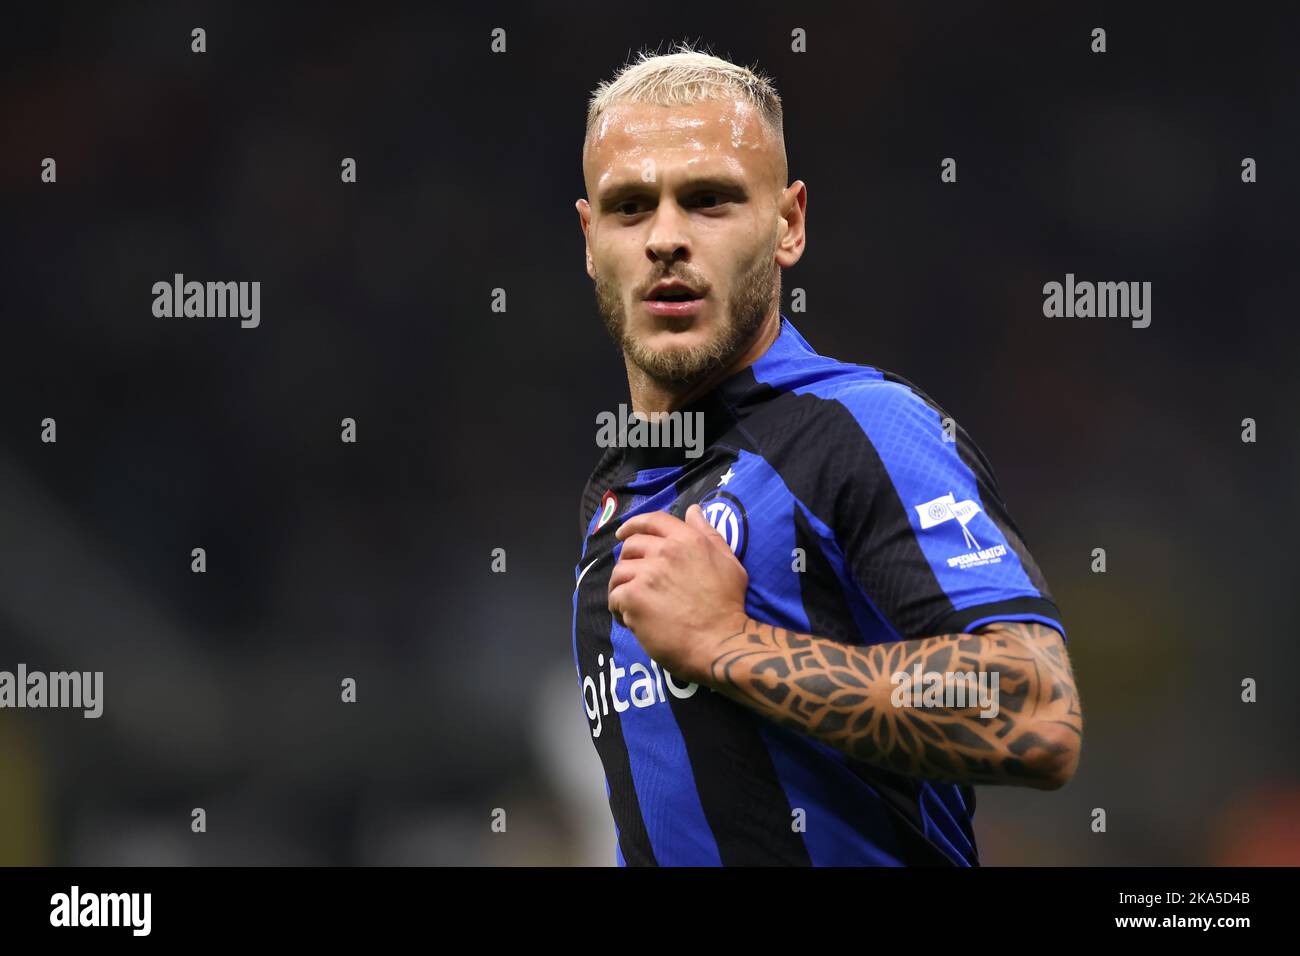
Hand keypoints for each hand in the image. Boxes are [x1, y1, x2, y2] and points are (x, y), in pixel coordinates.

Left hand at [608, 504, 749, 686]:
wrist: (721, 641)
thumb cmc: (728, 605)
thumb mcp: (729, 563)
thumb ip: (709, 535)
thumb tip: (694, 510)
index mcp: (688, 540)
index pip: (653, 521)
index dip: (633, 525)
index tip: (623, 534)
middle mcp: (666, 551)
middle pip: (631, 546)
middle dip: (627, 561)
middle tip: (632, 578)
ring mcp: (648, 574)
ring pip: (619, 572)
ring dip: (621, 586)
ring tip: (629, 603)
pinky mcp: (634, 597)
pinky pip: (615, 596)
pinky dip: (618, 608)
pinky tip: (629, 619)